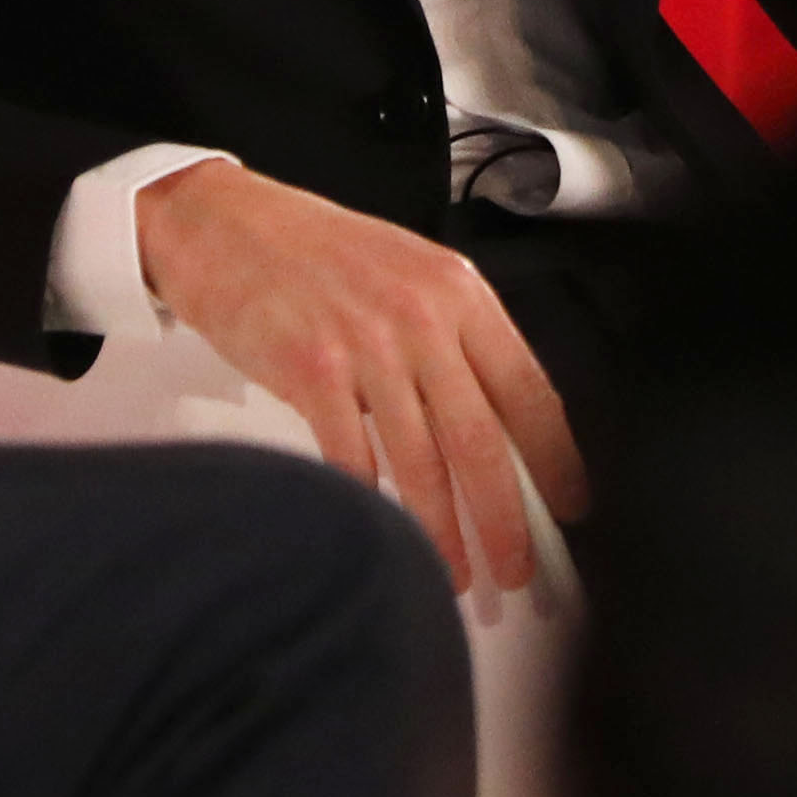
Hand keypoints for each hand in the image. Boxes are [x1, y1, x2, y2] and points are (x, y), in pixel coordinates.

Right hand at [130, 159, 584, 601]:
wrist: (226, 223)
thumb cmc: (314, 254)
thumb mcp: (407, 275)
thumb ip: (453, 341)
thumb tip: (497, 429)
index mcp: (458, 291)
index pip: (529, 389)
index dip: (555, 459)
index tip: (571, 505)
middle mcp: (421, 315)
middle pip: (481, 440)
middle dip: (504, 520)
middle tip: (516, 570)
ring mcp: (366, 343)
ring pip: (422, 462)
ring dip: (442, 532)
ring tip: (455, 573)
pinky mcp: (311, 368)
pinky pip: (353, 459)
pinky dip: (371, 507)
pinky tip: (383, 537)